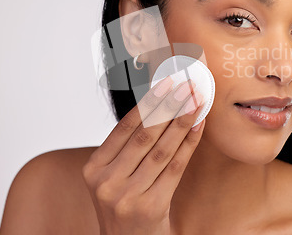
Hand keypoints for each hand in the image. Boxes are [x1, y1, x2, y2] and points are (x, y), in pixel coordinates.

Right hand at [82, 76, 204, 234]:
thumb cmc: (123, 205)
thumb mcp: (112, 176)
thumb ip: (127, 147)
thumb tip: (157, 106)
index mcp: (94, 168)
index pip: (124, 127)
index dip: (148, 102)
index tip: (166, 84)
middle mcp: (107, 181)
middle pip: (145, 135)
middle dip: (169, 106)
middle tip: (186, 87)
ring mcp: (128, 196)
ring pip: (162, 149)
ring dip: (182, 121)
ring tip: (196, 102)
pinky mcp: (151, 207)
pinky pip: (175, 167)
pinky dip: (189, 144)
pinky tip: (198, 126)